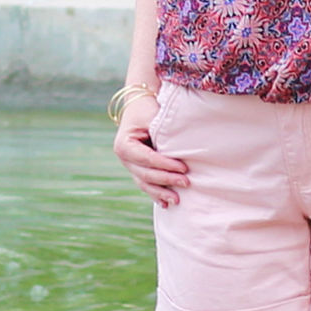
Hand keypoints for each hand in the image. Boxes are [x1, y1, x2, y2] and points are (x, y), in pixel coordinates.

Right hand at [113, 92, 188, 207]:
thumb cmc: (149, 109)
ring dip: (161, 193)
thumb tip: (180, 151)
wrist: (140, 105)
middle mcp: (124, 158)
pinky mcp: (137, 169)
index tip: (183, 168)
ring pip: (145, 183)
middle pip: (146, 174)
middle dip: (167, 180)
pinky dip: (156, 194)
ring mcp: (129, 166)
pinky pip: (146, 185)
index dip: (165, 165)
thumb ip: (162, 134)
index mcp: (124, 145)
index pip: (147, 159)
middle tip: (187, 182)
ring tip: (177, 200)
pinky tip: (166, 204)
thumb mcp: (153, 117)